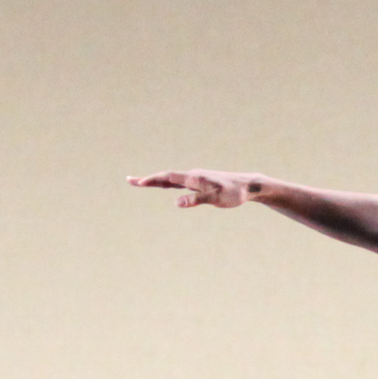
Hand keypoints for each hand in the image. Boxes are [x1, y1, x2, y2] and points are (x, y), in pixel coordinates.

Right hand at [128, 170, 258, 208]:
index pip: (168, 177)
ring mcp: (196, 179)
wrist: (247, 186)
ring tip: (142, 182)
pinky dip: (168, 184)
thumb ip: (196, 200)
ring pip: (172, 180)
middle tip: (130, 181)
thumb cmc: (233, 193)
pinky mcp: (200, 183)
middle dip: (148, 179)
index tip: (138, 182)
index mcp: (194, 178)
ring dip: (156, 181)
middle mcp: (192, 176)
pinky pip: (180, 183)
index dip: (153, 180)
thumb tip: (177, 202)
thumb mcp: (215, 198)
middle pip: (166, 177)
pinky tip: (164, 186)